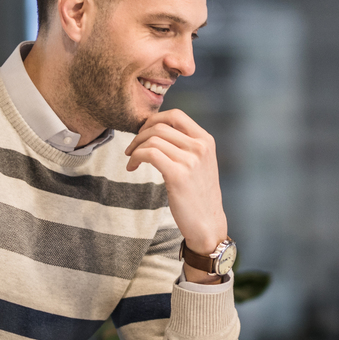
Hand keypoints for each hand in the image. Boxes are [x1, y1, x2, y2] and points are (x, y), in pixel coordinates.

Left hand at [123, 110, 228, 283]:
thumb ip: (186, 146)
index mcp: (206, 140)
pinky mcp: (178, 175)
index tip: (143, 132)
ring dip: (135, 147)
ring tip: (131, 160)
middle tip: (131, 148)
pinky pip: (149, 154)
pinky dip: (135, 158)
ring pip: (152, 139)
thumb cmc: (199, 195)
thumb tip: (156, 130)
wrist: (207, 224)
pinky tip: (132, 167)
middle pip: (160, 126)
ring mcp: (191, 160)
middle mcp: (200, 147)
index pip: (175, 115)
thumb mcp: (199, 164)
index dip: (154, 119)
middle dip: (139, 134)